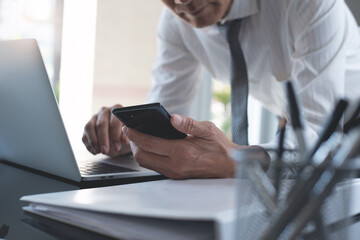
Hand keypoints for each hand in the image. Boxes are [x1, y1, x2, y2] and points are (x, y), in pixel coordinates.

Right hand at [82, 104, 130, 156]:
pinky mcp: (87, 126)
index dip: (115, 136)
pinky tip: (95, 152)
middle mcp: (104, 111)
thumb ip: (126, 135)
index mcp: (117, 110)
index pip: (114, 122)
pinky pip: (84, 135)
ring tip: (99, 152)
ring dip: (93, 141)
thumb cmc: (125, 133)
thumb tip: (124, 140)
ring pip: (90, 128)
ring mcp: (94, 117)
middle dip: (103, 139)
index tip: (117, 147)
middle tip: (105, 151)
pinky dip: (88, 145)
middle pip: (101, 124)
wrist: (118, 136)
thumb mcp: (128, 134)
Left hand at [122, 114, 242, 178]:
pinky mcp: (175, 176)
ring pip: (146, 164)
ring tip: (139, 138)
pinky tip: (151, 146)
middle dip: (132, 144)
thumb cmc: (220, 147)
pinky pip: (154, 167)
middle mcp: (175, 165)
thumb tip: (172, 118)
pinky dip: (148, 156)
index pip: (149, 143)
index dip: (134, 134)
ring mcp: (174, 173)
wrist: (230, 166)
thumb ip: (188, 123)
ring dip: (139, 151)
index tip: (127, 126)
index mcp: (182, 152)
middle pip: (142, 157)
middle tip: (130, 132)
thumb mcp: (208, 130)